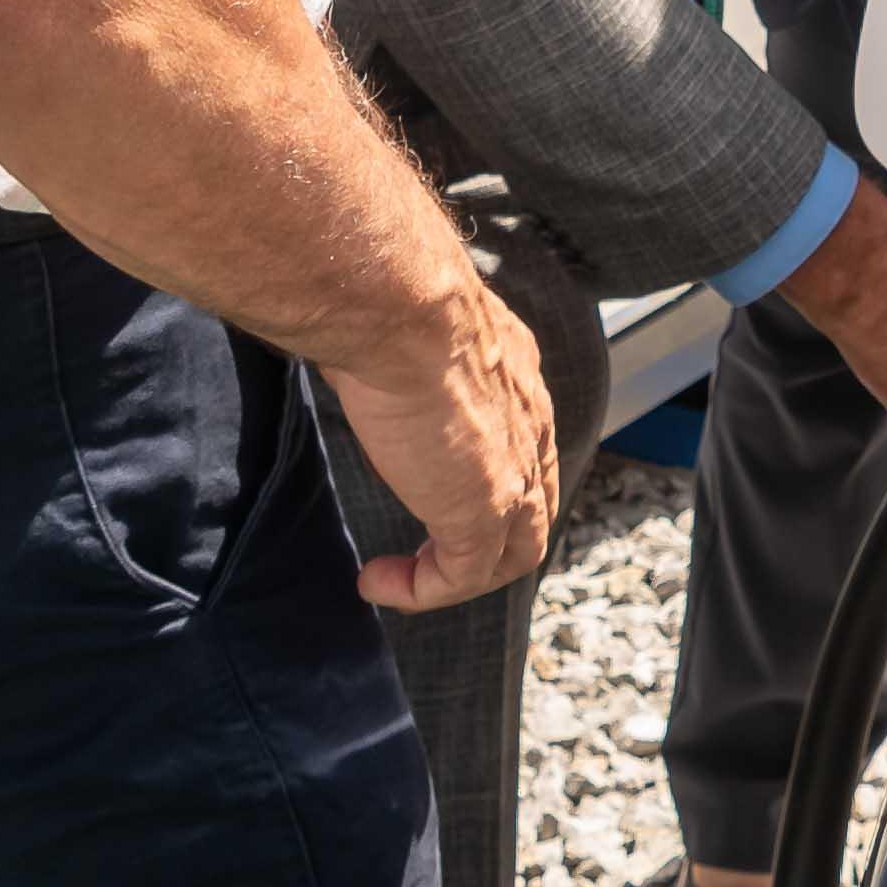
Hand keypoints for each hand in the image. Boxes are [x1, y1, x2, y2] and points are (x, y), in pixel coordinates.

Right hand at [318, 269, 558, 614]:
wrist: (397, 306)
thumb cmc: (388, 296)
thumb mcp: (404, 322)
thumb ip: (397, 344)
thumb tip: (354, 340)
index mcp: (515, 374)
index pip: (522, 442)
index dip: (486, 474)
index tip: (426, 483)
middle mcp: (529, 422)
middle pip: (533, 505)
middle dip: (485, 538)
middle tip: (428, 552)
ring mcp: (513, 472)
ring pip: (512, 551)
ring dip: (456, 573)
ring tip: (401, 579)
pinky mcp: (483, 511)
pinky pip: (464, 576)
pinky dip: (423, 590)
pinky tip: (379, 581)